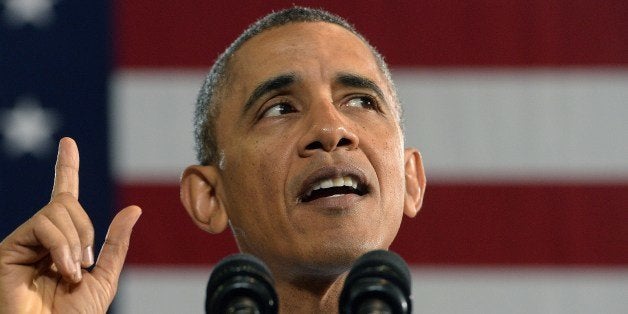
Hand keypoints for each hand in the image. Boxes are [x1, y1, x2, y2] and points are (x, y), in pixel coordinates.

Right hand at [0, 137, 140, 312]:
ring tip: (72, 273)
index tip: (68, 143)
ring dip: (76, 241)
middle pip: (67, 202)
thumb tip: (134, 209)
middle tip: (83, 265)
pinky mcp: (10, 249)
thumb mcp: (105, 277)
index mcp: (65, 242)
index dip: (67, 169)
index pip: (65, 197)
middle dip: (86, 230)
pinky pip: (43, 223)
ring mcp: (24, 243)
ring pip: (57, 210)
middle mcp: (41, 238)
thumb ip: (116, 243)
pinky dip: (62, 245)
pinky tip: (62, 270)